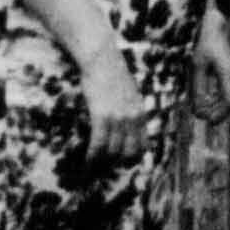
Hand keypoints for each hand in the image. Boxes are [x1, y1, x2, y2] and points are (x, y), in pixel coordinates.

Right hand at [80, 50, 151, 164]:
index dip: (132, 159)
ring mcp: (119, 118)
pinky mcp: (103, 115)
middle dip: (116, 165)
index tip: (120, 165)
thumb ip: (130, 110)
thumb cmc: (112, 75)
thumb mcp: (129, 94)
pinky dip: (92, 156)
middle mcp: (133, 118)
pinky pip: (99, 143)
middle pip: (129, 152)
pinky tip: (87, 162)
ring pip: (113, 151)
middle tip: (103, 169)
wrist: (102, 59)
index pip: (143, 145)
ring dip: (102, 163)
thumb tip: (127, 125)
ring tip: (92, 169)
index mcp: (141, 114)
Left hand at [195, 11, 229, 116]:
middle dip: (218, 112)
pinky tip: (206, 99)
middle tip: (201, 117)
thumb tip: (198, 108)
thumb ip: (198, 88)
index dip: (221, 114)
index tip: (208, 122)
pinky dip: (217, 98)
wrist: (216, 27)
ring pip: (229, 98)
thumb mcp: (197, 66)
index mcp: (229, 74)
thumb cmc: (205, 45)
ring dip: (216, 106)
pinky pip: (227, 91)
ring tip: (201, 109)